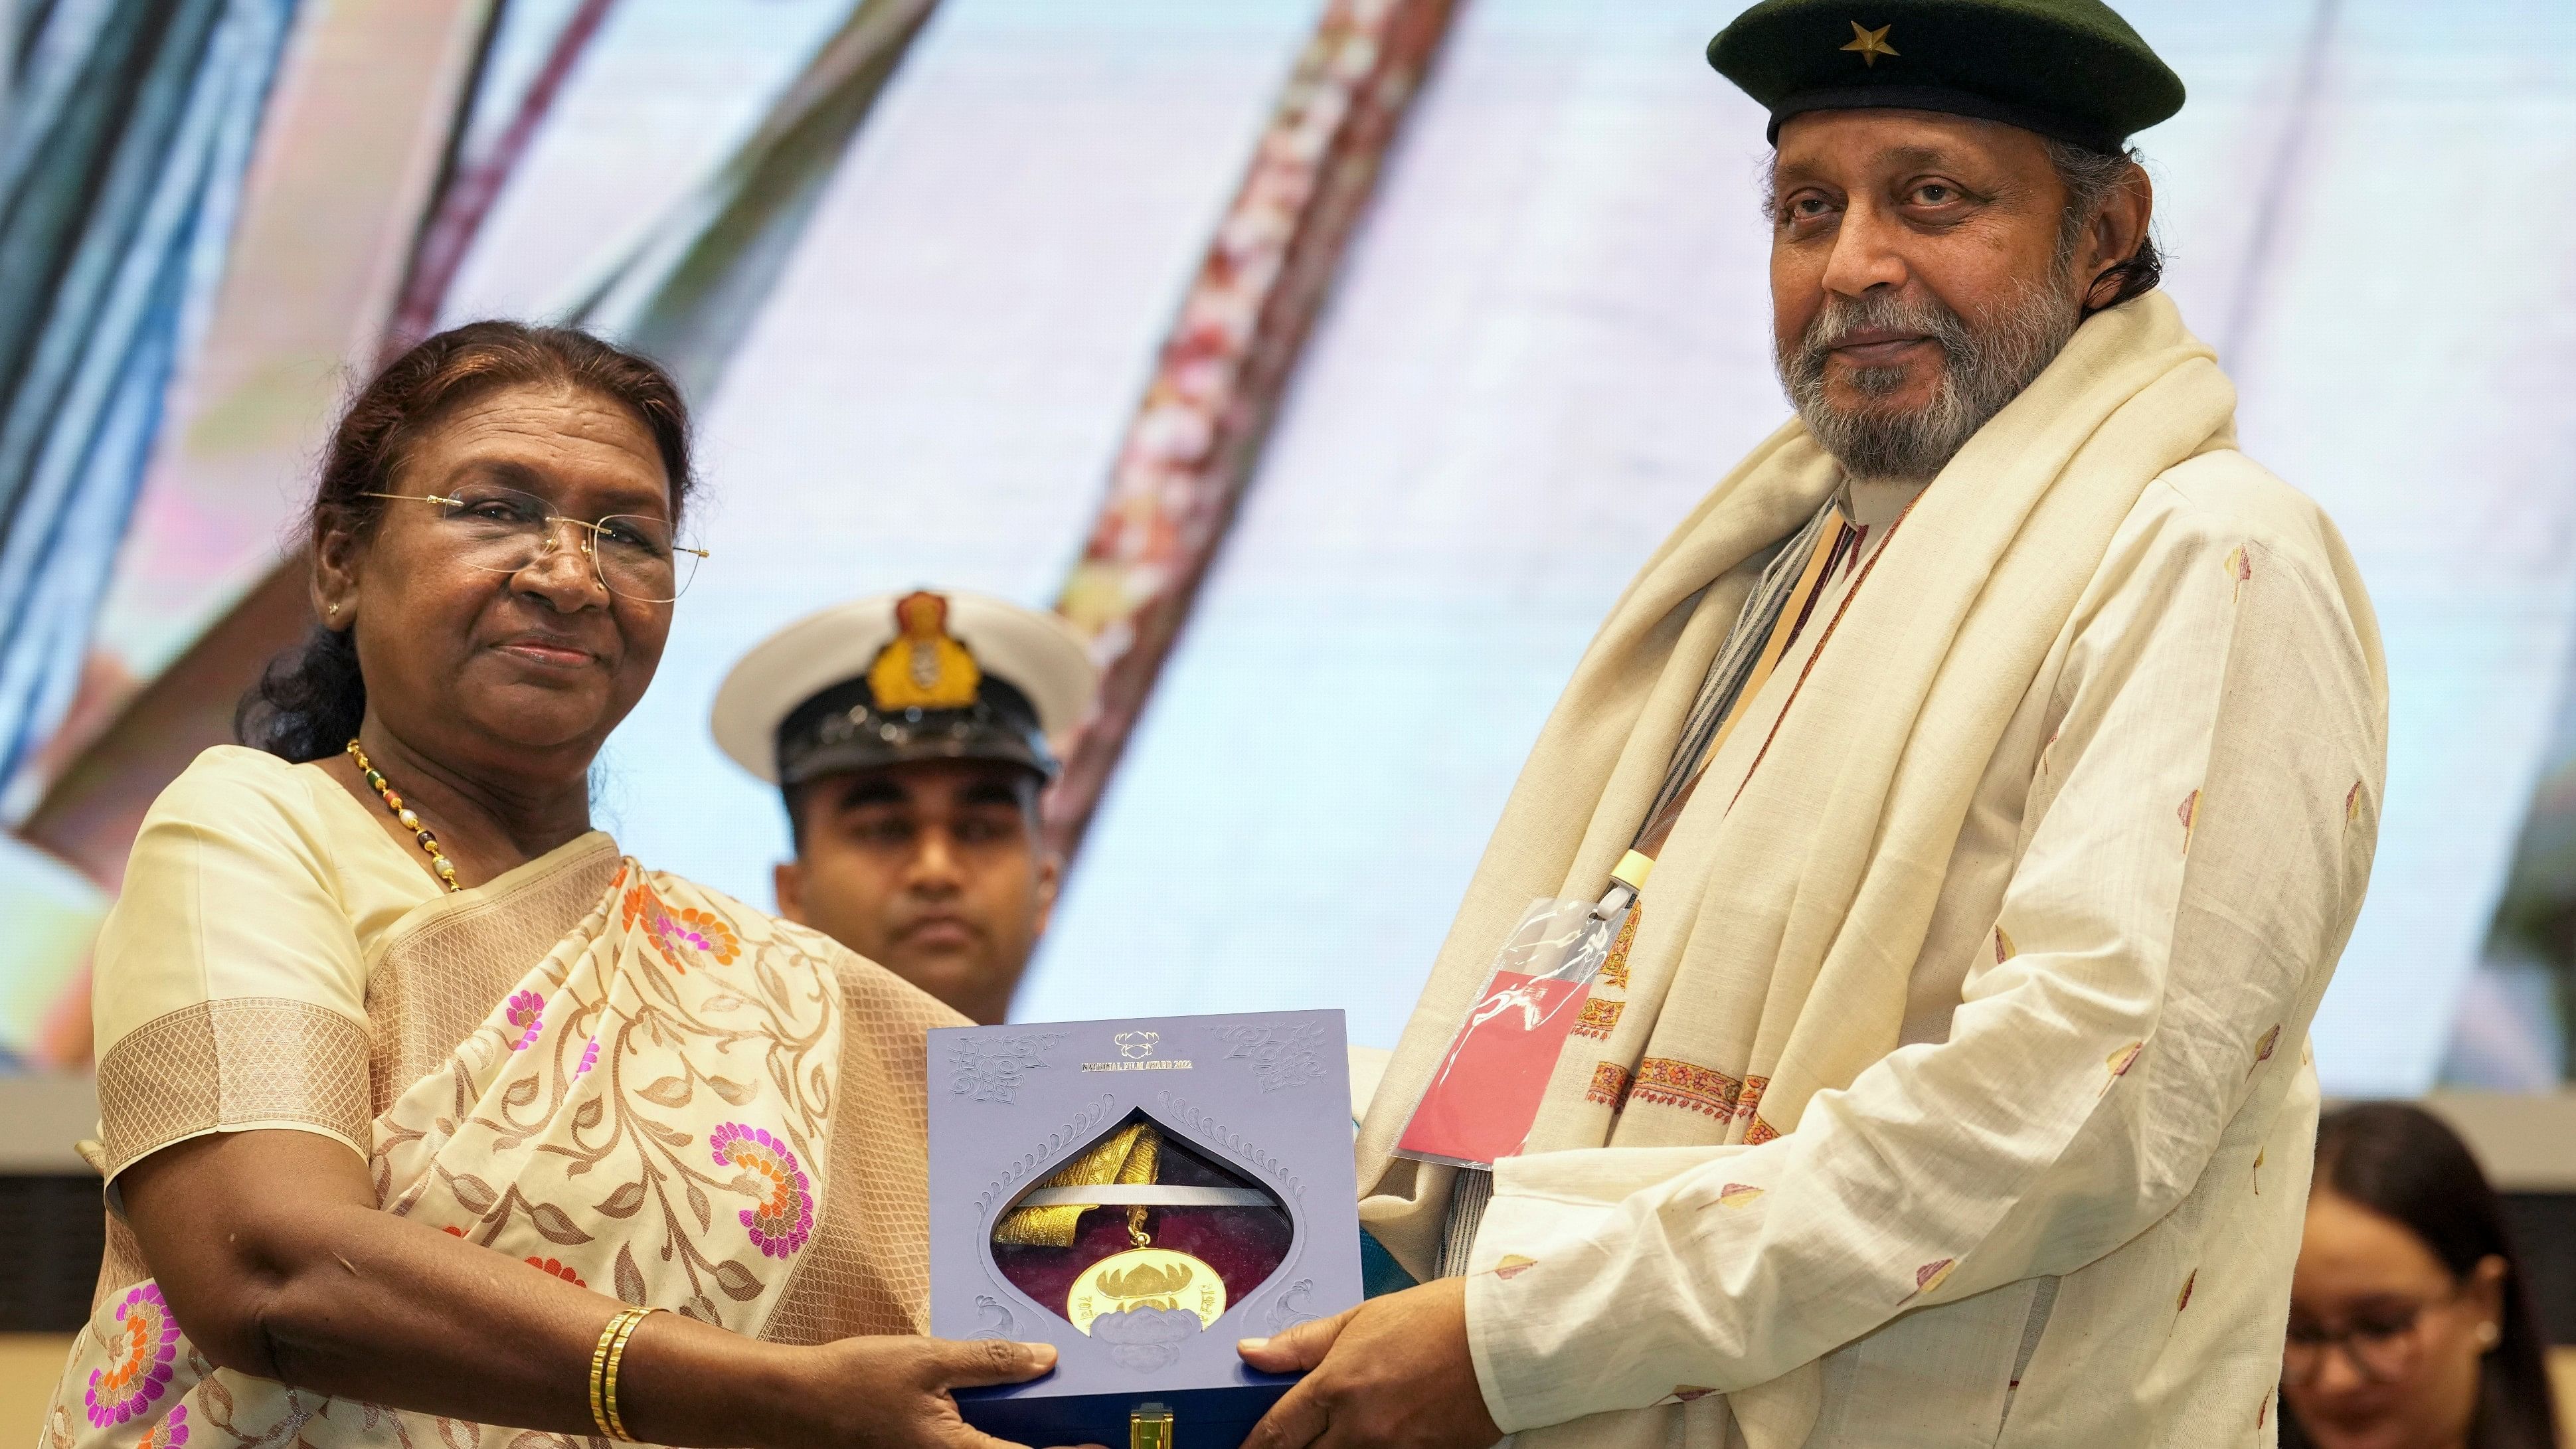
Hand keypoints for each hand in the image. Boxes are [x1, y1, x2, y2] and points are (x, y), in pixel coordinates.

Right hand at [766, 1335, 1085, 1448]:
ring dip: (1014, 1442)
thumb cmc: (854, 1380)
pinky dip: (986, 1440)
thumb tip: (1046, 1358)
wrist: (791, 1407)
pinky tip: (997, 1418)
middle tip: (1080, 1428)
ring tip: (1047, 1420)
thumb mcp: (927, 1359)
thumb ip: (990, 1361)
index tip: (1107, 1442)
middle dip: (1045, 1445)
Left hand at [1237, 1278, 1502, 1448]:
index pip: (1277, 1431)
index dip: (1254, 1447)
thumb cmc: (1435, 1320)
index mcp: (1338, 1385)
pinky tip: (1366, 1442)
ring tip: (1334, 1437)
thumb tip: (1252, 1351)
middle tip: (1286, 1445)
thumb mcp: (1360, 1319)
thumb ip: (1302, 1342)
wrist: (1502, 1341)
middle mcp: (1360, 1427)